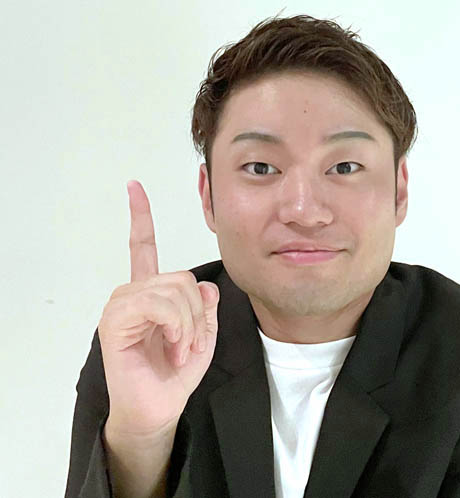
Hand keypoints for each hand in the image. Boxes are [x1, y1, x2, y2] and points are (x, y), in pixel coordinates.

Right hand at [98, 180, 218, 435]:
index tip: (134, 186)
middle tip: (190, 342)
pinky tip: (172, 346)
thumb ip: (206, 308)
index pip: (144, 248)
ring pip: (174, 289)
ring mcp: (122, 305)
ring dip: (188, 323)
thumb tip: (206, 286)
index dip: (141, 217)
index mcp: (152, 293)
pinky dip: (176, 326)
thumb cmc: (175, 373)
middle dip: (197, 313)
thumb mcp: (203, 336)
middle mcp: (134, 293)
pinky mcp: (116, 321)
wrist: (157, 408)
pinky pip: (157, 304)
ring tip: (180, 348)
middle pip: (182, 277)